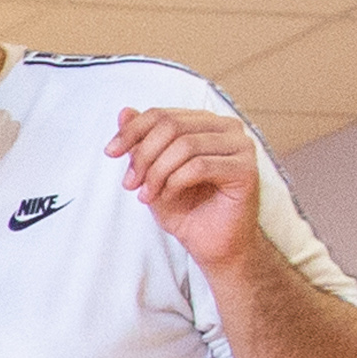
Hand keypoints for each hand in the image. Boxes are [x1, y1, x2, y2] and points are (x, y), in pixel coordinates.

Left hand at [104, 104, 262, 273]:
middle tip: (130, 184)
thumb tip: (124, 111)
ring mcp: (241, 147)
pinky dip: (175, 182)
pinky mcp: (246, 170)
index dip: (132, 131)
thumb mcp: (153, 174)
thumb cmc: (187, 210)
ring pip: (184, 145)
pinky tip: (168, 197)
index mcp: (206, 123)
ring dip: (156, 173)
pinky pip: (199, 166)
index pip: (163, 114)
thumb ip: (142, 143)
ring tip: (146, 195)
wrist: (213, 246)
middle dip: (143, 156)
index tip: (110, 152)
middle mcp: (228, 128)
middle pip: (172, 126)